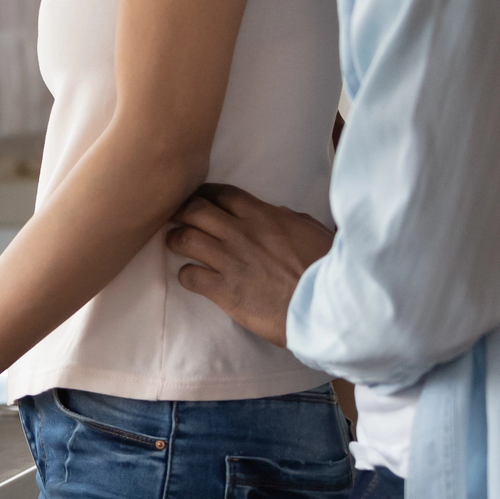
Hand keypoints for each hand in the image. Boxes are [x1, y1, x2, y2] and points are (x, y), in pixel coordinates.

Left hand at [165, 183, 334, 346]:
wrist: (325, 306)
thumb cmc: (326, 268)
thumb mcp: (312, 231)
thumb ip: (289, 219)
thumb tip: (275, 213)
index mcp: (262, 215)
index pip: (222, 193)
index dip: (204, 192)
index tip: (197, 196)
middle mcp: (240, 233)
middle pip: (194, 209)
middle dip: (179, 209)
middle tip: (173, 215)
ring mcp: (230, 261)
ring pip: (185, 239)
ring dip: (175, 239)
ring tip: (174, 242)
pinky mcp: (225, 290)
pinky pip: (190, 276)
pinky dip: (185, 275)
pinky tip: (190, 277)